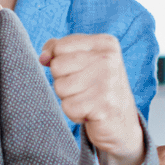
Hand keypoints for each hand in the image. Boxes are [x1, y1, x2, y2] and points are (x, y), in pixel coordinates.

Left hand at [40, 34, 143, 164]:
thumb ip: (58, 50)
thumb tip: (43, 57)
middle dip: (62, 80)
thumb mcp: (83, 60)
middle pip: (57, 66)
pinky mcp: (103, 106)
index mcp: (105, 43)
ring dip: (68, 98)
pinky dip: (74, 113)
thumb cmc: (96, 86)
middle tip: (83, 87)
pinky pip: (68, 107)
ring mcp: (108, 83)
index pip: (60, 46)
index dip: (59, 61)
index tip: (77, 70)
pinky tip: (89, 111)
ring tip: (86, 99)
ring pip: (60, 87)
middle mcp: (109, 60)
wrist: (121, 121)